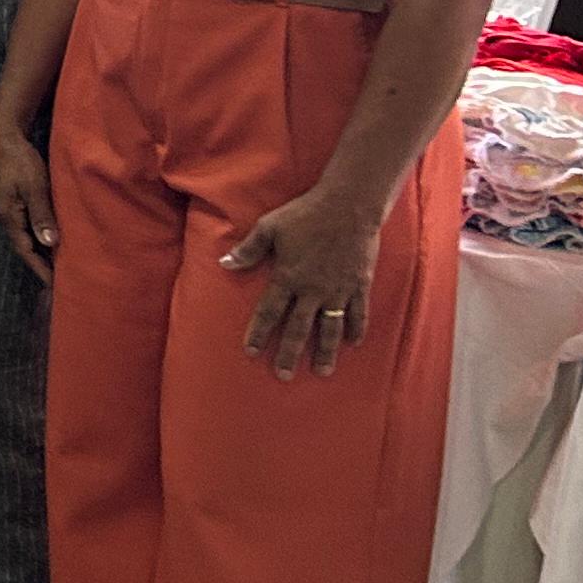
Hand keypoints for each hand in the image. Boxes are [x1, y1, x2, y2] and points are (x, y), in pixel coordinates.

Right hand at [0, 125, 59, 286]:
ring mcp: (8, 209)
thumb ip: (41, 215)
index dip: (40, 269)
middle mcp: (6, 216)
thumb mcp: (34, 187)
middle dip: (40, 264)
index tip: (54, 286)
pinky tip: (51, 238)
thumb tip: (50, 243)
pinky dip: (39, 236)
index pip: (25, 251)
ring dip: (40, 251)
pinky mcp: (13, 201)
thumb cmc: (20, 161)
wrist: (5, 138)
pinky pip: (27, 225)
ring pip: (26, 236)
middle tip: (60, 281)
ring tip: (58, 264)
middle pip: (23, 247)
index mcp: (8, 216)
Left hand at [220, 182, 386, 379]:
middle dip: (289, 353)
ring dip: (325, 351)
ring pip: (330, 329)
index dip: (259, 333)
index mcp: (288, 278)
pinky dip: (356, 329)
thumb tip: (223, 263)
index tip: (251, 353)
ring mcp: (338, 290)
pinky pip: (358, 314)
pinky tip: (353, 344)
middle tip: (282, 376)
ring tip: (321, 372)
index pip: (269, 312)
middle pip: (299, 328)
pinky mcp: (359, 285)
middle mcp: (313, 290)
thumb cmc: (305, 214)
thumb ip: (248, 249)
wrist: (349, 207)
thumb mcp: (269, 228)